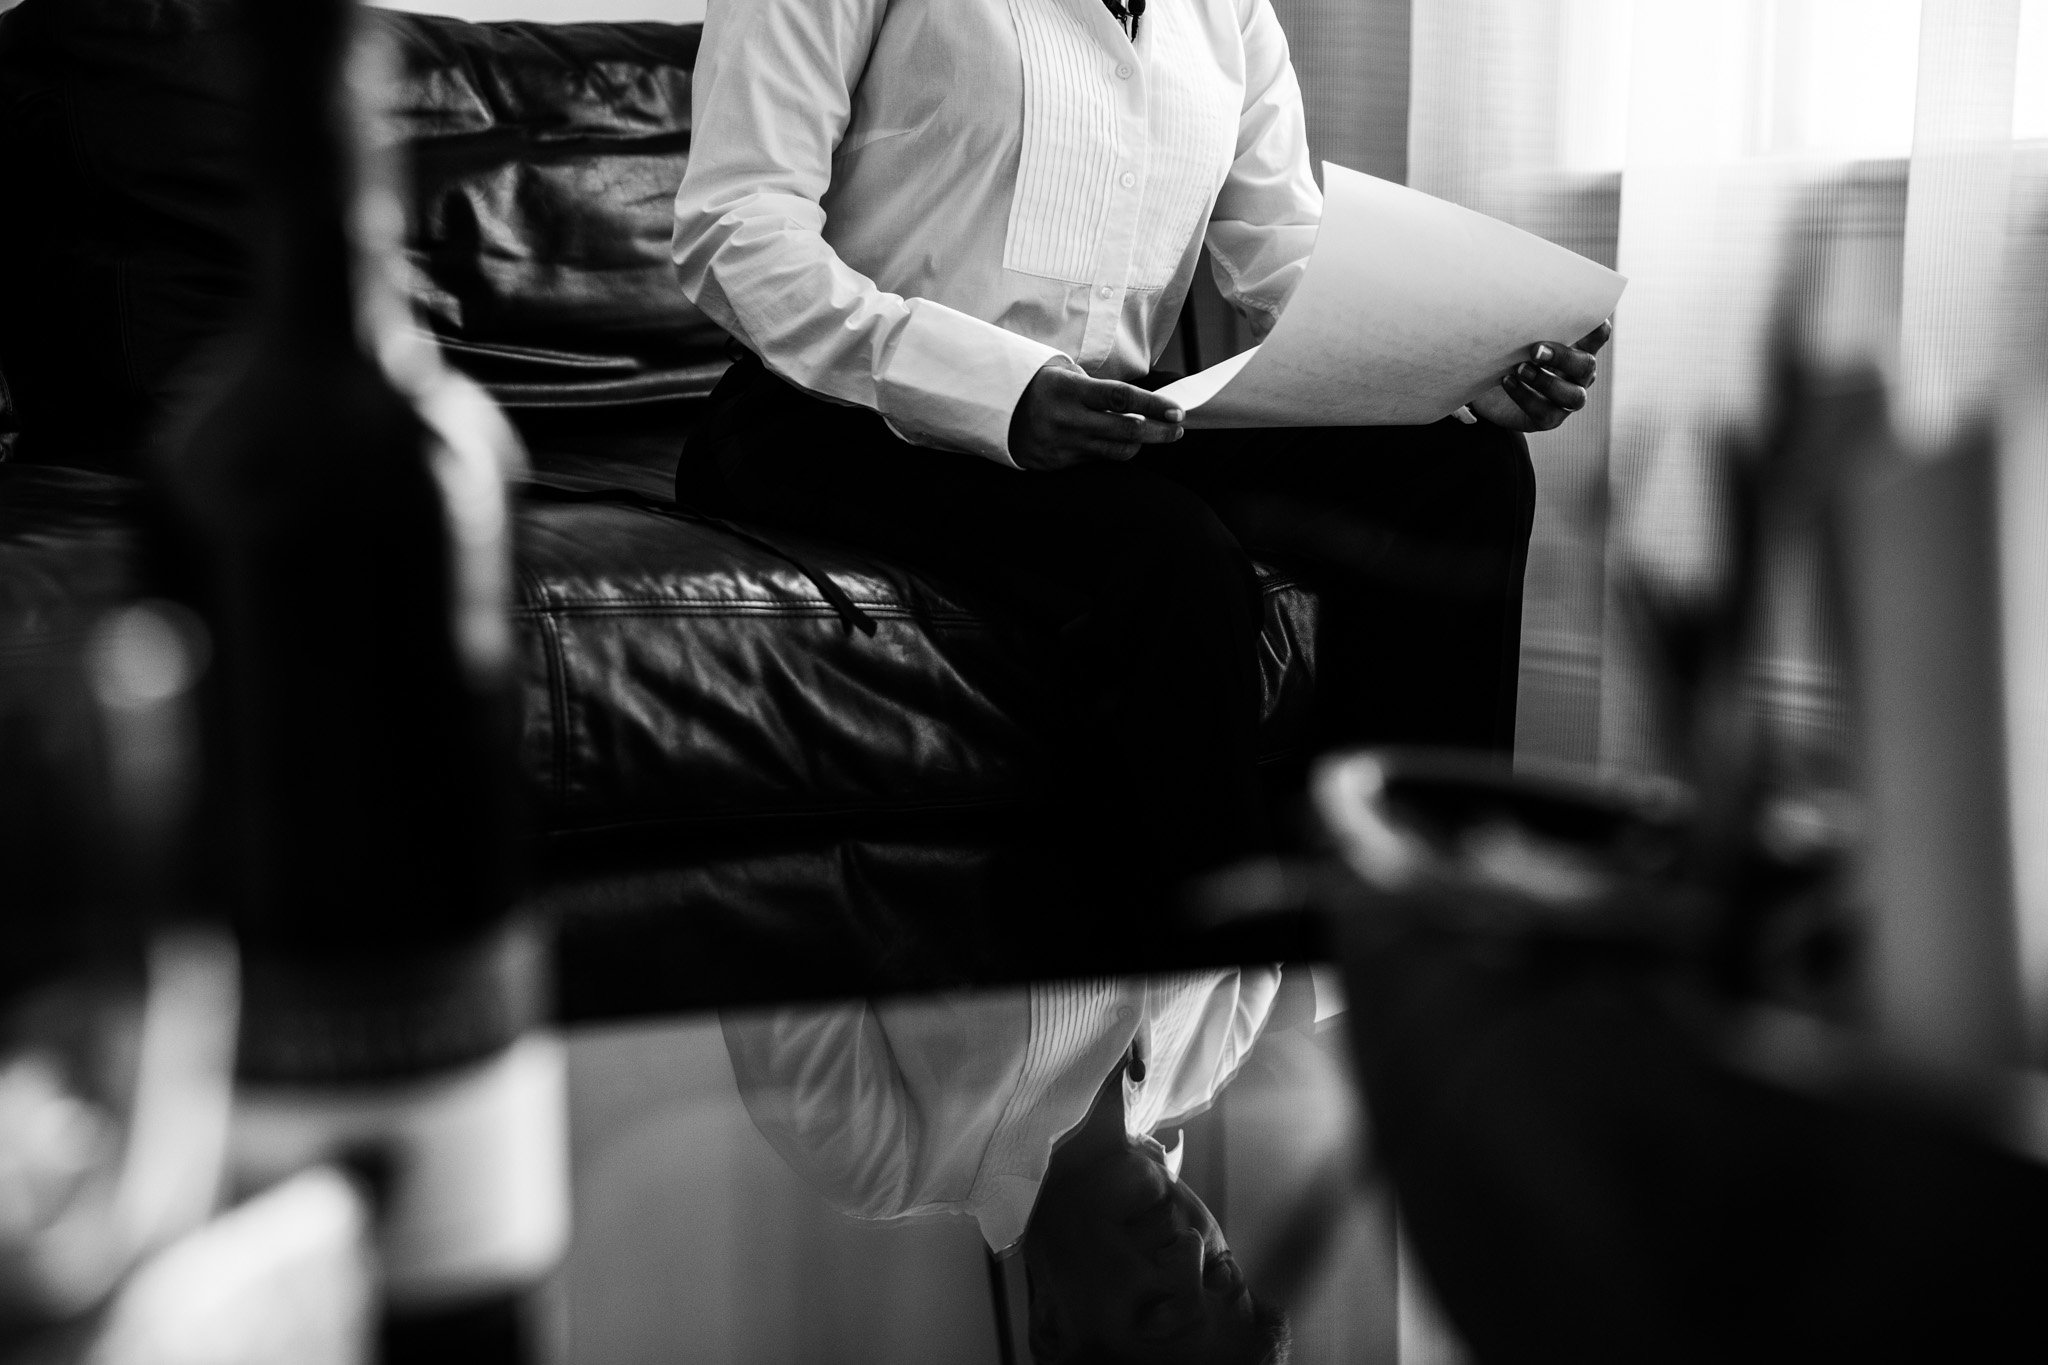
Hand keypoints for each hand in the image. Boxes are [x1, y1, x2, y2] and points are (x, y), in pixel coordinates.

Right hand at [1008, 360, 1184, 470]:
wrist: (995, 407)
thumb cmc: (1040, 384)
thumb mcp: (1065, 372)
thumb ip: (1100, 389)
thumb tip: (1142, 404)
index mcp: (1070, 389)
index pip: (1122, 398)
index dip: (1154, 406)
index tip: (1177, 411)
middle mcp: (1067, 419)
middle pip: (1127, 430)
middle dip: (1160, 432)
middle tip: (1177, 429)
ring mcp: (1062, 444)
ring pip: (1117, 452)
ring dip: (1140, 444)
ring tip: (1151, 434)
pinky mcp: (1056, 463)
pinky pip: (1096, 460)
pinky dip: (1110, 451)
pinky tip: (1114, 441)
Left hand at [1468, 321, 1611, 432]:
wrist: (1484, 387)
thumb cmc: (1504, 352)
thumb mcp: (1512, 332)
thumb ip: (1523, 315)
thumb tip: (1514, 278)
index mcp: (1576, 348)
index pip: (1597, 336)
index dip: (1598, 328)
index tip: (1589, 317)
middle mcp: (1577, 374)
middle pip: (1586, 366)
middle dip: (1563, 357)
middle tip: (1535, 349)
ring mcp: (1565, 399)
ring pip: (1573, 395)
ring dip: (1547, 381)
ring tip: (1520, 368)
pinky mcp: (1548, 418)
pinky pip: (1546, 413)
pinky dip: (1526, 397)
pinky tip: (1507, 381)